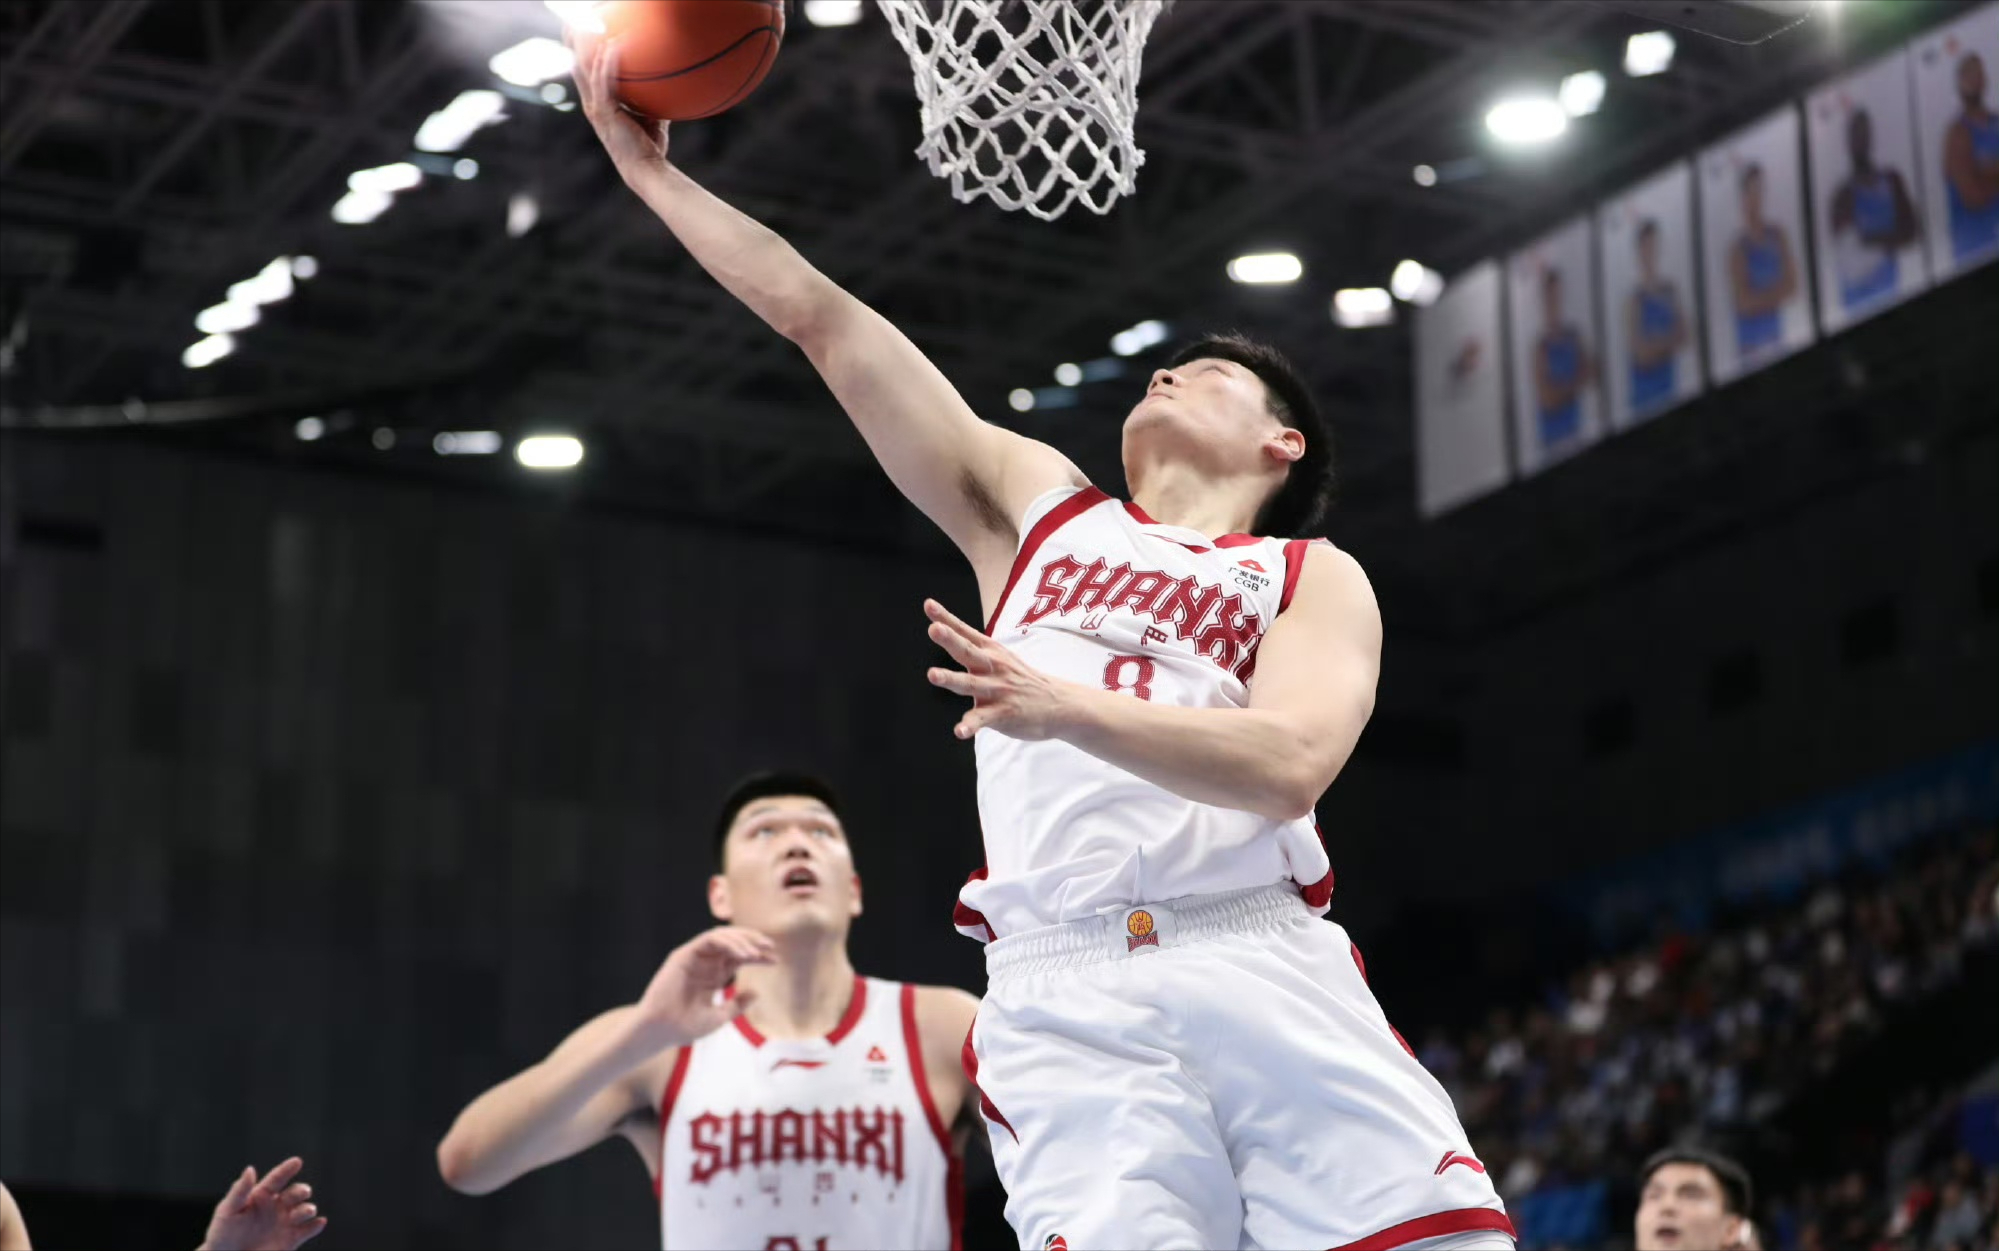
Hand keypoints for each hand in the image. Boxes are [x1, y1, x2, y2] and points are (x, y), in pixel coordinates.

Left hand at [198, 1158, 325, 1250]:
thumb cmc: (222, 1233)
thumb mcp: (227, 1210)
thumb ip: (239, 1190)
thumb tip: (250, 1169)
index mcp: (262, 1195)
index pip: (277, 1179)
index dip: (287, 1169)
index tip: (297, 1161)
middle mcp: (277, 1206)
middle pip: (295, 1192)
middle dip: (301, 1191)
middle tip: (303, 1192)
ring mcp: (285, 1222)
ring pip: (304, 1210)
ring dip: (308, 1209)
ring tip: (306, 1212)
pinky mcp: (291, 1239)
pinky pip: (308, 1231)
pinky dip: (316, 1226)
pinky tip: (319, 1223)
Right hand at [566, 25, 669, 177]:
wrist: (646, 169)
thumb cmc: (648, 145)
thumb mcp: (650, 116)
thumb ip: (651, 99)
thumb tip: (669, 84)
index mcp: (599, 105)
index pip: (585, 74)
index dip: (584, 53)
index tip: (590, 35)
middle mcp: (593, 105)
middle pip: (578, 67)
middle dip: (579, 43)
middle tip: (583, 23)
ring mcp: (596, 108)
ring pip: (586, 70)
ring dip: (592, 47)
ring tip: (597, 27)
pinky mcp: (604, 112)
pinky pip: (603, 81)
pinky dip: (607, 63)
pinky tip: (614, 46)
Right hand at [636, 926, 776, 1044]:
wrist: (661, 1031)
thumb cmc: (685, 1027)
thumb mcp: (719, 1017)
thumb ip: (737, 1005)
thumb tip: (757, 993)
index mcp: (713, 975)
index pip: (739, 958)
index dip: (758, 956)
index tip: (775, 960)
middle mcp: (704, 963)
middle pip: (733, 943)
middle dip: (753, 941)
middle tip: (770, 947)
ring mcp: (694, 957)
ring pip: (722, 936)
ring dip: (742, 940)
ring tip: (758, 951)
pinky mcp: (684, 954)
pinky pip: (709, 939)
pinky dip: (728, 943)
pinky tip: (742, 954)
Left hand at [923, 599, 1077, 740]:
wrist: (1058, 704)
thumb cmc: (1021, 679)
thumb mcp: (1001, 657)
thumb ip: (973, 647)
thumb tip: (944, 628)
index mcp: (991, 652)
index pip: (965, 632)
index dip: (946, 618)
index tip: (929, 605)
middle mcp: (993, 667)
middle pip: (968, 651)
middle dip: (950, 640)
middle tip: (934, 629)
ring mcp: (997, 690)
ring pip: (970, 684)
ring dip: (951, 678)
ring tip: (933, 675)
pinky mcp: (1003, 713)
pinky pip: (983, 720)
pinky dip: (971, 725)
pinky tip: (960, 731)